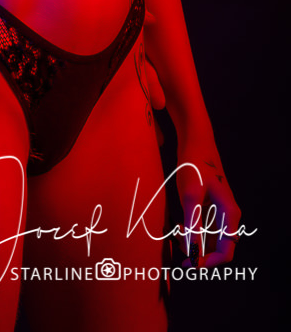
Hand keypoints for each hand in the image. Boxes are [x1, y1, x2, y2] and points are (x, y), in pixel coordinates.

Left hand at [175, 142, 240, 266]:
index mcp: (230, 215)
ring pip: (209, 238)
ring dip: (194, 242)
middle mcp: (228, 216)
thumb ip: (193, 225)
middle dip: (199, 253)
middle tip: (179, 252)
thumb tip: (193, 253)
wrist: (195, 140)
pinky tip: (178, 226)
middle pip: (218, 247)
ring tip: (176, 235)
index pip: (226, 252)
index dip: (209, 263)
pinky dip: (192, 231)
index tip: (190, 265)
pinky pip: (204, 227)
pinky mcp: (210, 206)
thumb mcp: (191, 196)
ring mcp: (220, 211)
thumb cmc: (194, 165)